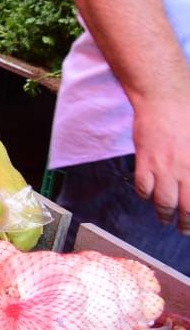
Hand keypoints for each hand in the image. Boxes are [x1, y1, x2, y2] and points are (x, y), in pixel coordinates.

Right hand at [133, 93, 189, 231]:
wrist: (165, 99)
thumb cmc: (189, 115)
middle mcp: (186, 171)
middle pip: (186, 208)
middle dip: (186, 223)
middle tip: (184, 229)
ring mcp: (165, 167)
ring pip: (164, 202)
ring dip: (164, 214)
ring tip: (165, 218)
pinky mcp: (146, 161)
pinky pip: (143, 187)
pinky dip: (146, 195)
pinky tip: (149, 196)